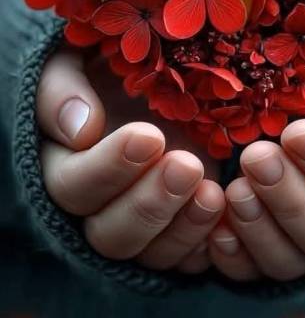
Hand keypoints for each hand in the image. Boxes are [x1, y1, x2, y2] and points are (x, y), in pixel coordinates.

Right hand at [37, 48, 224, 273]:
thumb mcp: (76, 59)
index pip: (73, 186)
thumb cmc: (108, 59)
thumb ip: (64, 89)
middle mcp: (98, 205)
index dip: (108, 168)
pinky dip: (208, 243)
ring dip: (182, 228)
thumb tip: (81, 129)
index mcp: (63, 165)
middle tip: (186, 166)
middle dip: (150, 204)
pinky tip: (229, 213)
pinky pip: (188, 259)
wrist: (154, 70)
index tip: (149, 135)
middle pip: (110, 234)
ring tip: (212, 192)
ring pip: (150, 254)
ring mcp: (141, 220)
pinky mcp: (178, 227)